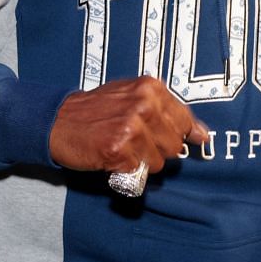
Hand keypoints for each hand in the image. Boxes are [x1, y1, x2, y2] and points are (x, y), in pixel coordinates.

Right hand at [50, 77, 210, 176]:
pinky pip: (138, 172)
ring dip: (141, 161)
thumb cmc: (96, 110)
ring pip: (158, 163)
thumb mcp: (133, 96)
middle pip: (174, 146)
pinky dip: (125, 169)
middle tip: (133, 141)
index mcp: (151, 89)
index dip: (179, 134)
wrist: (57, 120)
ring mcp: (131, 128)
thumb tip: (203, 134)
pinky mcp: (117, 150)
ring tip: (121, 147)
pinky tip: (111, 155)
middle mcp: (144, 106)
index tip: (169, 138)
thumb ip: (167, 111)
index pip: (185, 121)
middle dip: (157, 149)